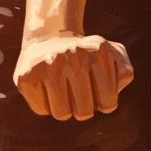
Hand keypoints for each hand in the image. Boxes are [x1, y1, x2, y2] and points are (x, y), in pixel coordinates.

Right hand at [13, 33, 133, 119]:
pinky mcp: (26, 76)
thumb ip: (124, 70)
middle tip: (77, 91)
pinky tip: (46, 88)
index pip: (107, 104)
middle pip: (83, 112)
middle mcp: (73, 56)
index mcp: (99, 53)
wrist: (49, 37)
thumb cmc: (86, 55)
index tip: (96, 89)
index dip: (103, 102)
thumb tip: (115, 89)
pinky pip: (41, 110)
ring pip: (62, 114)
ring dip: (64, 108)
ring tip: (62, 90)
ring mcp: (47, 65)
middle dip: (83, 107)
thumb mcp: (112, 54)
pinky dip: (45, 105)